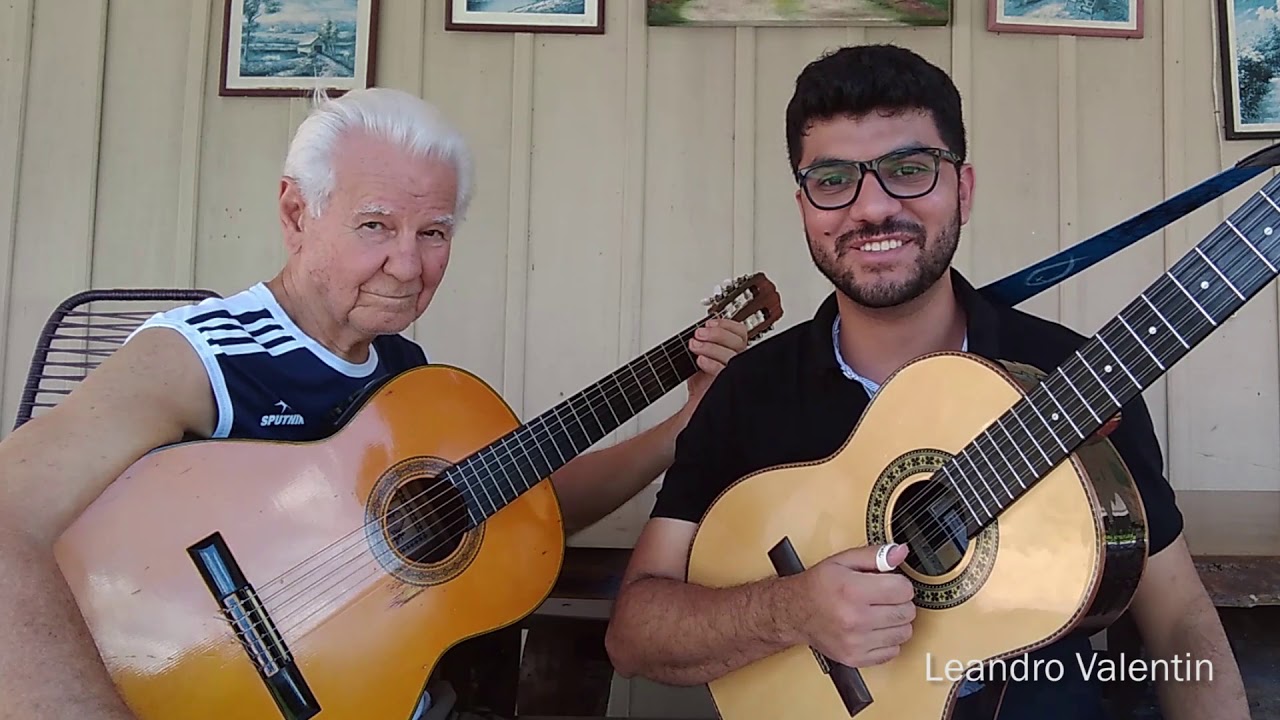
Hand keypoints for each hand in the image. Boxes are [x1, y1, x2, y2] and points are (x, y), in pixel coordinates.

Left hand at [683, 318, 748, 412]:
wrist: (696, 402)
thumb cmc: (701, 380)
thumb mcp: (701, 355)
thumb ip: (705, 342)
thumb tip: (698, 329)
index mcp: (734, 350)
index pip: (740, 332)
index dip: (726, 324)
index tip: (709, 323)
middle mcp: (738, 360)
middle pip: (738, 341)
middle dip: (716, 334)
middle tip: (699, 334)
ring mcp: (734, 372)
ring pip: (732, 355)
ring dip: (711, 347)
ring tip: (695, 346)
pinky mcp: (728, 384)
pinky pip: (725, 372)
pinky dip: (712, 363)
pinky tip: (701, 360)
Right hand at [795, 543, 915, 667]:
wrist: (794, 612)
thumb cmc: (818, 586)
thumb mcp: (843, 561)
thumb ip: (875, 555)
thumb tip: (900, 553)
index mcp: (852, 591)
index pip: (903, 590)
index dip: (900, 583)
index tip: (890, 583)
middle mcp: (854, 619)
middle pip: (906, 612)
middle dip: (900, 602)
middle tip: (884, 597)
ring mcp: (856, 642)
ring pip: (904, 633)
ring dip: (896, 622)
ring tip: (879, 613)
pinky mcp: (856, 658)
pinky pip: (893, 652)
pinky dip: (888, 641)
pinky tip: (874, 629)